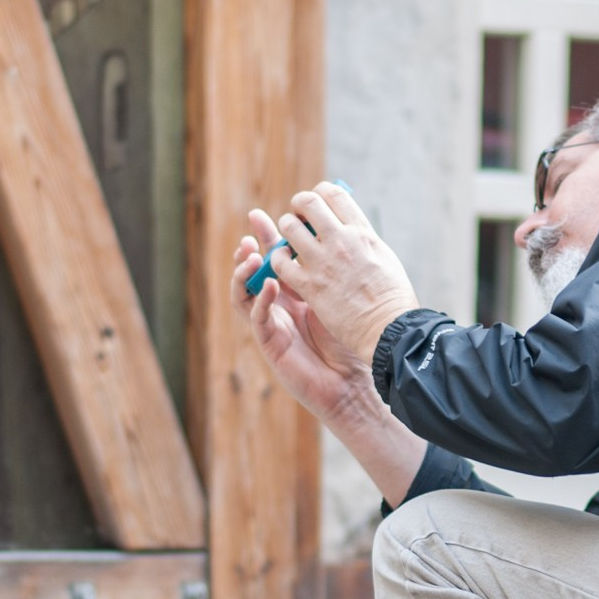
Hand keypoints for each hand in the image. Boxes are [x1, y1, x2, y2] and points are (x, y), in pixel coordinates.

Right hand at [232, 220, 378, 428]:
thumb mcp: (343, 298)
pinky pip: (257, 318)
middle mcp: (280, 306)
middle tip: (252, 226)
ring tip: (252, 254)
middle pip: (255, 273)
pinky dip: (260, 300)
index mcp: (297, 293)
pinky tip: (270, 285)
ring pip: (244, 294)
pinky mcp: (271, 344)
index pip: (277, 260)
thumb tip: (339, 232)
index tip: (266, 215)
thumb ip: (334, 272)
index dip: (268, 237)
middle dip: (250, 247)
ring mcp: (272, 325)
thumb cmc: (353, 341)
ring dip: (244, 272)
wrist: (355, 383)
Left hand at [251, 182, 421, 363]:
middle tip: (299, 218)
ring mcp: (323, 262)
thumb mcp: (384, 257)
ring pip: (289, 227)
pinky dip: (278, 259)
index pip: (333, 193)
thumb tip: (351, 229)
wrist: (389, 330)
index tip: (318, 205)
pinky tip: (284, 264)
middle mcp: (341, 241)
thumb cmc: (392, 298)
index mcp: (362, 232)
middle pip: (307, 202)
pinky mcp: (309, 286)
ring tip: (290, 242)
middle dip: (299, 206)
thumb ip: (363, 240)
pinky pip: (280, 261)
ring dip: (286, 230)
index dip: (320, 193)